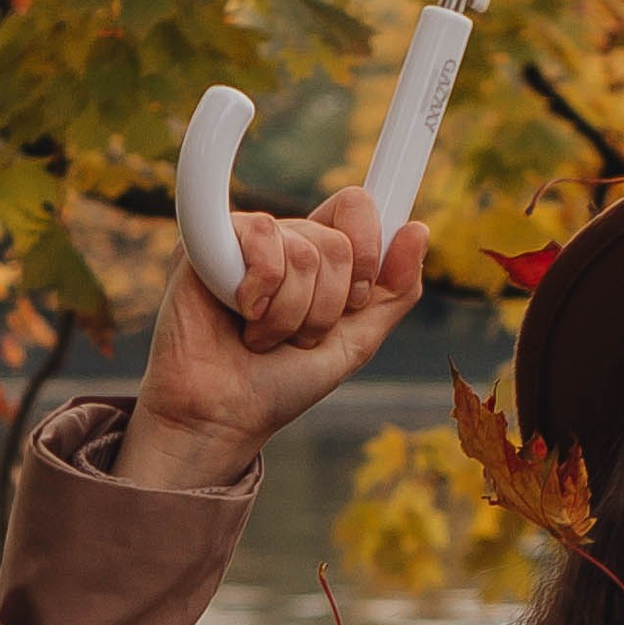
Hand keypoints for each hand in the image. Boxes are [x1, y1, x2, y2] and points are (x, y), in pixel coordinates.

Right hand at [115, 187, 426, 490]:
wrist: (223, 416)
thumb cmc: (280, 384)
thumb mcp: (355, 342)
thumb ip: (394, 292)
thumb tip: (418, 229)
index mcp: (317, 254)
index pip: (357, 208)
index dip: (368, 253)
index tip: (355, 299)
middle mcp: (282, 239)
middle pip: (338, 244)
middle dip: (326, 308)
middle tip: (294, 336)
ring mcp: (242, 240)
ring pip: (303, 251)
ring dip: (290, 314)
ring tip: (260, 337)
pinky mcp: (205, 242)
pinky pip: (260, 236)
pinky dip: (260, 292)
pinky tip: (238, 313)